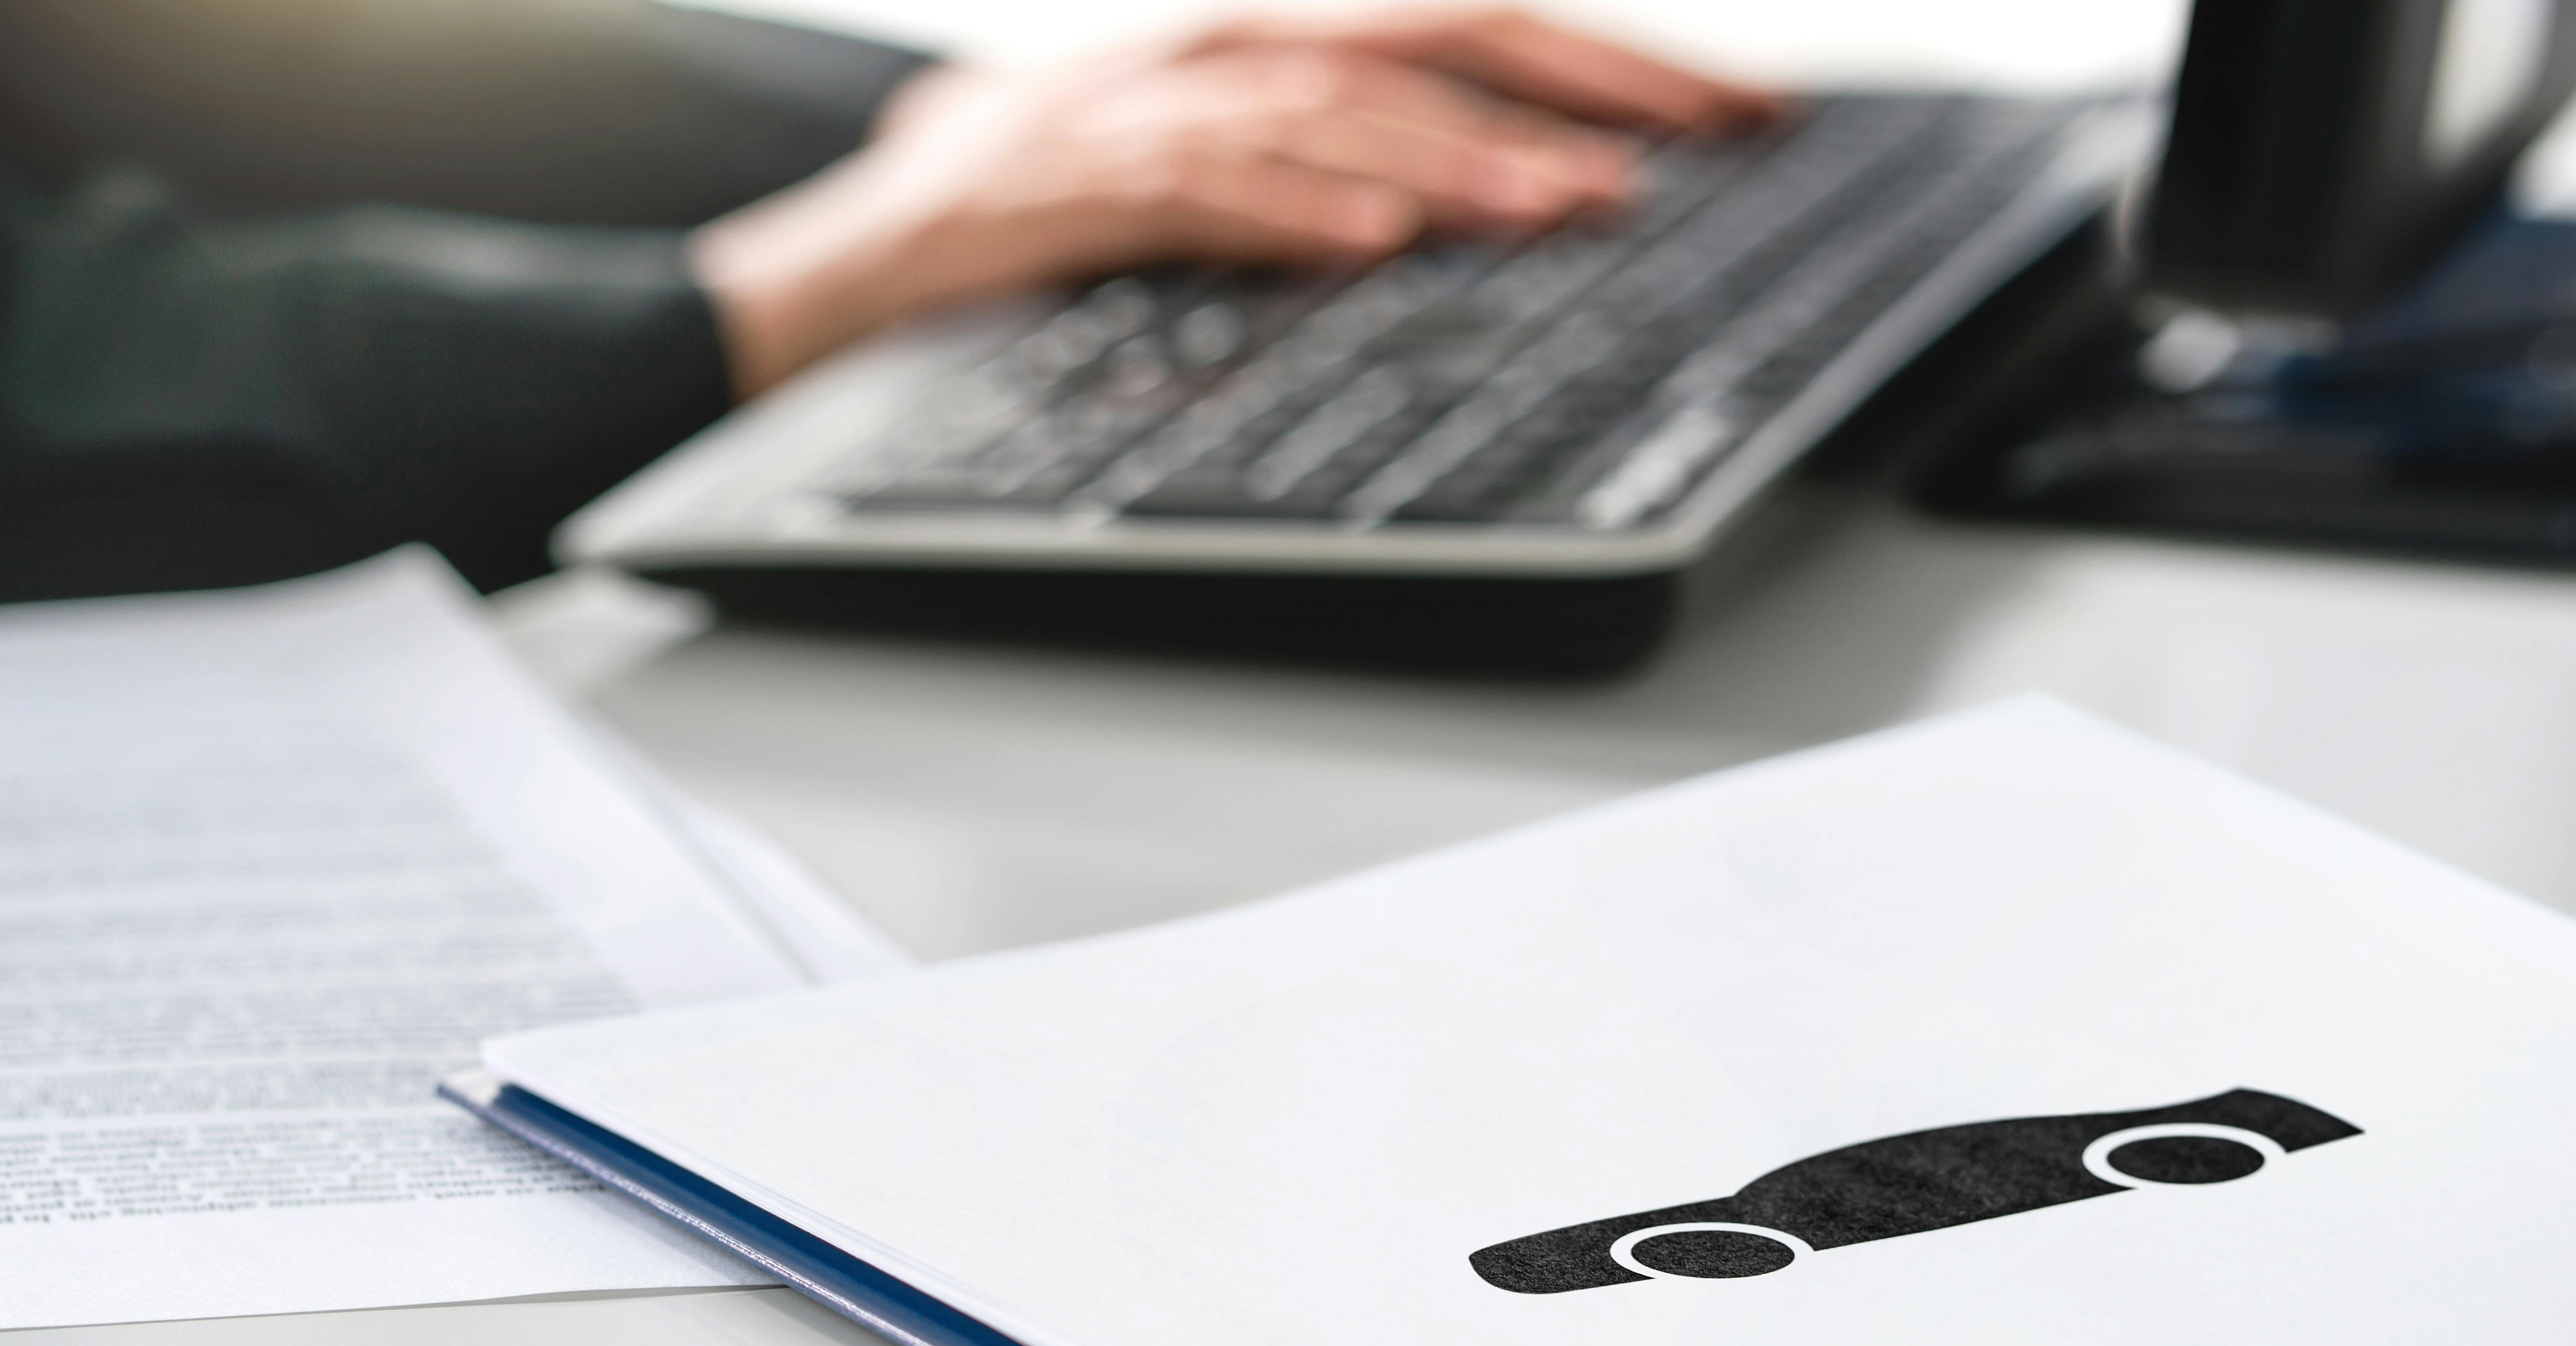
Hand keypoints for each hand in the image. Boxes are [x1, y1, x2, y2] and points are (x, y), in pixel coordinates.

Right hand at [691, 7, 1777, 397]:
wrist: (844, 255)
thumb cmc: (1027, 213)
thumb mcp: (1194, 161)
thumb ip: (1319, 164)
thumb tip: (1460, 196)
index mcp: (1259, 38)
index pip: (1466, 22)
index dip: (1609, 58)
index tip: (1731, 106)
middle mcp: (1214, 45)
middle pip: (1432, 34)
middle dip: (1585, 82)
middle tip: (1708, 136)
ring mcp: (1140, 106)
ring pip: (1336, 109)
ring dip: (1463, 158)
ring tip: (1570, 206)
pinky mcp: (1074, 184)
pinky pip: (1204, 188)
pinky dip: (1294, 208)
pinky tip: (1376, 238)